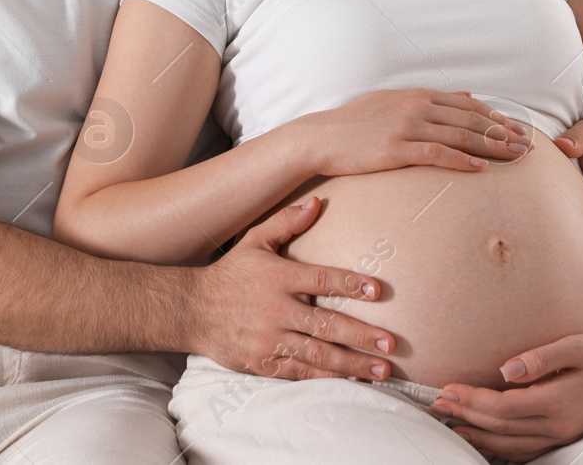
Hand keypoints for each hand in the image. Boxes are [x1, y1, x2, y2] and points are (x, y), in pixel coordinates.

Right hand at [192, 196, 395, 381]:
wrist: (191, 310)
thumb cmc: (230, 273)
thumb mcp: (254, 240)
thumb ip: (286, 222)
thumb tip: (318, 202)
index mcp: (278, 277)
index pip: (320, 279)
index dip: (349, 284)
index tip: (377, 291)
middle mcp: (276, 309)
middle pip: (325, 324)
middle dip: (361, 336)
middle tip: (391, 343)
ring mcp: (269, 339)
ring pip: (318, 354)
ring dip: (353, 364)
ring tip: (382, 370)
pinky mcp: (262, 362)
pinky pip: (299, 372)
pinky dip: (326, 377)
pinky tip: (350, 379)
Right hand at [294, 88, 528, 176]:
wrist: (322, 137)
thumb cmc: (356, 123)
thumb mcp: (394, 101)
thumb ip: (432, 99)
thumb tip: (466, 94)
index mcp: (418, 95)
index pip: (469, 105)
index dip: (498, 118)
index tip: (520, 130)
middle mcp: (417, 107)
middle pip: (471, 120)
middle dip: (505, 133)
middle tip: (529, 146)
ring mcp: (406, 127)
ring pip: (460, 136)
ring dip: (492, 147)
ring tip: (516, 158)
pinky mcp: (396, 148)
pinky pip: (436, 154)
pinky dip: (460, 160)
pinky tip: (480, 169)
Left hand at [430, 333, 582, 461]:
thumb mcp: (576, 345)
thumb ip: (541, 358)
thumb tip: (505, 369)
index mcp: (557, 402)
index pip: (503, 407)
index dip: (472, 400)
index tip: (447, 388)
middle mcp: (557, 425)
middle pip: (501, 427)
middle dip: (466, 415)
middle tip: (436, 403)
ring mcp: (560, 435)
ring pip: (510, 445)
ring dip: (478, 435)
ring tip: (451, 423)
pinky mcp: (563, 437)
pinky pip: (525, 451)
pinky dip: (500, 448)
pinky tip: (484, 440)